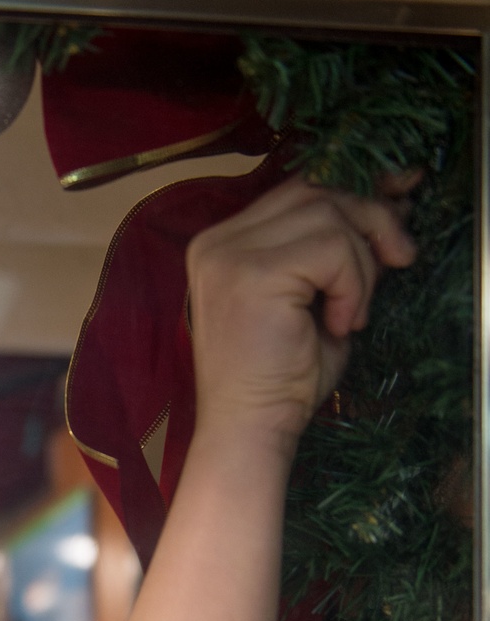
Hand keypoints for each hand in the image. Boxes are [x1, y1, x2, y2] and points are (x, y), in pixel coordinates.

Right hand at [186, 176, 415, 455]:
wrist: (250, 431)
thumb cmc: (281, 380)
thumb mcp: (315, 299)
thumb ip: (338, 251)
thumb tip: (394, 201)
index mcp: (225, 244)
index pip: (300, 189)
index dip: (355, 193)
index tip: (401, 201)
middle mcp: (218, 241)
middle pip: (316, 189)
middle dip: (372, 219)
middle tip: (401, 257)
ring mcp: (229, 254)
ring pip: (328, 213)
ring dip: (362, 264)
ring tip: (354, 313)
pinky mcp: (251, 274)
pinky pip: (331, 248)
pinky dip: (353, 285)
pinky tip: (341, 324)